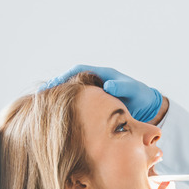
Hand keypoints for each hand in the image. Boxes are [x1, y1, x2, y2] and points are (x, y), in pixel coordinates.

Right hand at [43, 65, 162, 122]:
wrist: (147, 106)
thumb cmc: (140, 95)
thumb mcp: (132, 90)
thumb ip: (122, 88)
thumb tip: (108, 86)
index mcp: (102, 74)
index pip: (78, 71)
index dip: (65, 76)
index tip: (53, 83)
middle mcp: (95, 82)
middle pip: (70, 81)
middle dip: (56, 86)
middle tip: (41, 94)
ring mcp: (94, 93)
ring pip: (73, 93)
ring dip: (60, 98)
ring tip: (44, 107)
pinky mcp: (95, 104)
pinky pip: (78, 103)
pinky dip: (68, 107)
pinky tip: (59, 117)